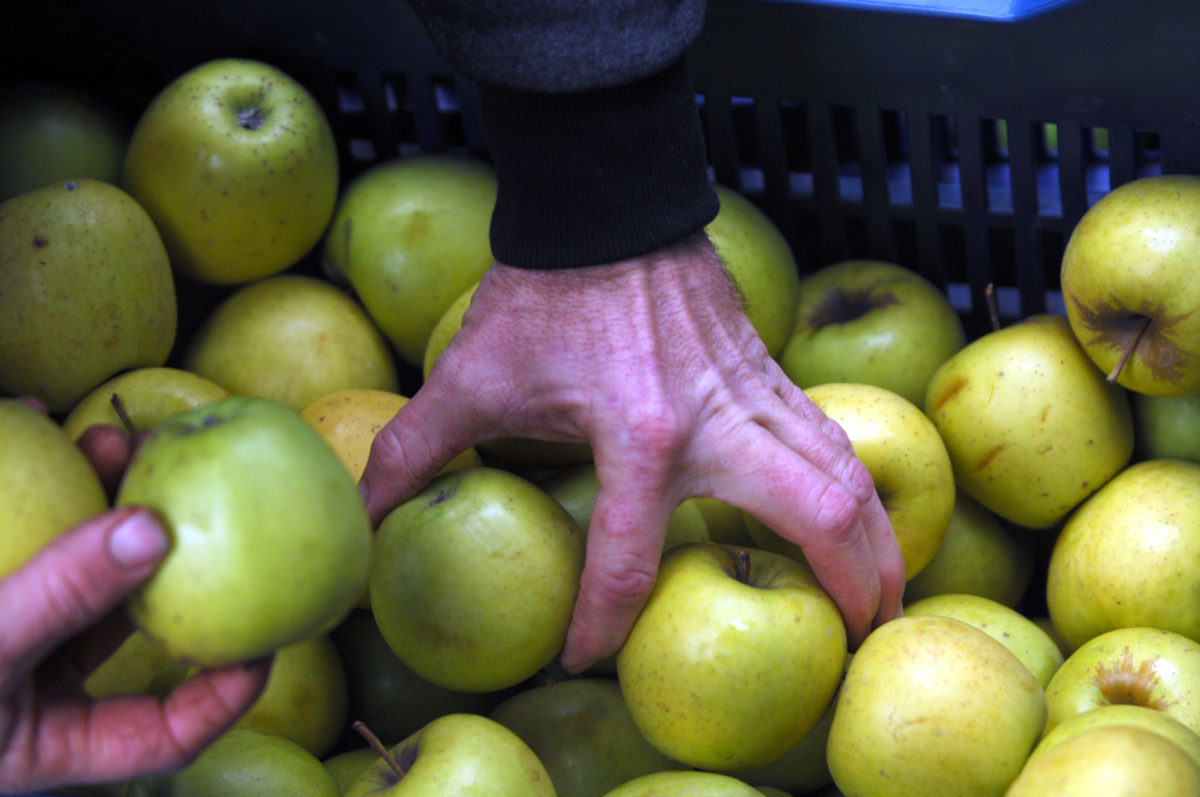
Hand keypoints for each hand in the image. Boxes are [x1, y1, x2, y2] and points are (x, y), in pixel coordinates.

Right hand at [0, 411, 269, 792]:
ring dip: (92, 502)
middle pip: (122, 625)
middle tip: (185, 486)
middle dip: (160, 552)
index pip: (166, 729)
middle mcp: (31, 697)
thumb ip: (61, 600)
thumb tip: (156, 530)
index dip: (230, 687)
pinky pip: (8, 543)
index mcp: (49, 748)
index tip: (275, 628)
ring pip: (66, 570)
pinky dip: (18, 483)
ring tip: (110, 435)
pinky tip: (22, 416)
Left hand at [359, 232, 905, 671]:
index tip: (583, 658)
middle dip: (847, 590)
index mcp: (639, 435)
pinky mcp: (765, 368)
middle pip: (818, 520)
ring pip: (844, 473)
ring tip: (885, 596)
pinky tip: (853, 512)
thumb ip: (416, 448)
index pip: (628, 564)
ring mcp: (753, 392)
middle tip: (856, 644)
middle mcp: (716, 423)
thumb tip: (362, 511)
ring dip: (875, 538)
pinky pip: (827, 436)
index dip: (602, 625)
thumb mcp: (473, 375)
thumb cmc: (544, 290)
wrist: (605, 204)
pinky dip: (850, 483)